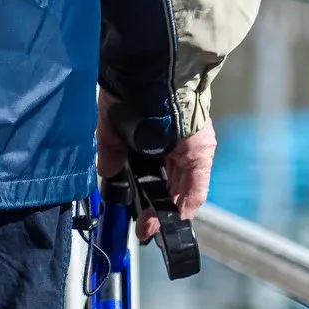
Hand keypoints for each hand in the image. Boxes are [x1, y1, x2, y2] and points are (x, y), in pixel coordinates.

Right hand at [96, 93, 215, 241]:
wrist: (148, 79)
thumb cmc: (128, 97)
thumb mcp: (111, 132)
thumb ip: (112, 155)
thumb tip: (109, 172)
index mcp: (152, 138)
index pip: (151, 174)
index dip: (142, 197)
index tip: (133, 215)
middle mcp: (173, 145)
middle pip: (168, 184)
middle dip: (156, 208)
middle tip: (144, 227)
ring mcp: (188, 149)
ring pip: (182, 186)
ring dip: (170, 209)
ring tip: (155, 228)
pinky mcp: (199, 153)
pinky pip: (197, 183)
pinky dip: (188, 203)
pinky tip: (179, 219)